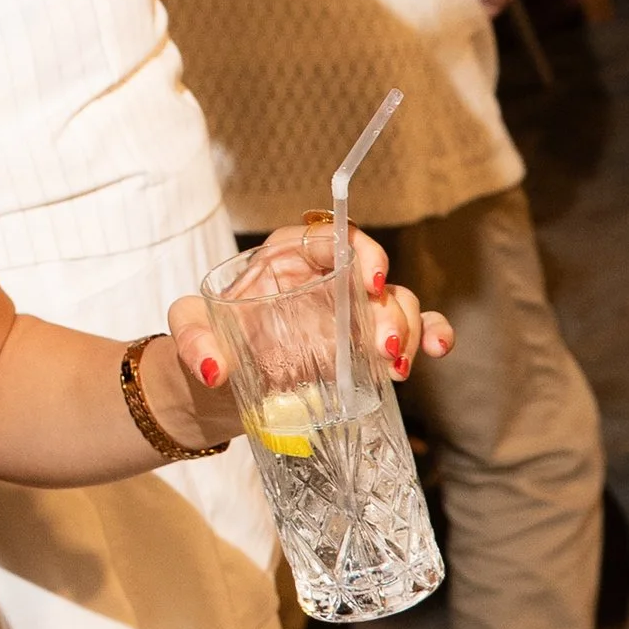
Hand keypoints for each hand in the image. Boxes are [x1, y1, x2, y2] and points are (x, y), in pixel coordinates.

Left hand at [165, 218, 453, 443]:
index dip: (359, 250)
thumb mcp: (189, 332)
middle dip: (390, 308)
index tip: (369, 279)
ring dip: (410, 330)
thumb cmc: (206, 343)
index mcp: (287, 258)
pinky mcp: (362, 351)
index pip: (332, 238)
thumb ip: (193, 340)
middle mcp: (326, 281)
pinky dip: (429, 337)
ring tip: (397, 367)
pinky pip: (407, 336)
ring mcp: (348, 317)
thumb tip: (213, 368)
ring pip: (397, 306)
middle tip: (383, 348)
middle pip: (373, 279)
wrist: (214, 390)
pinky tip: (439, 350)